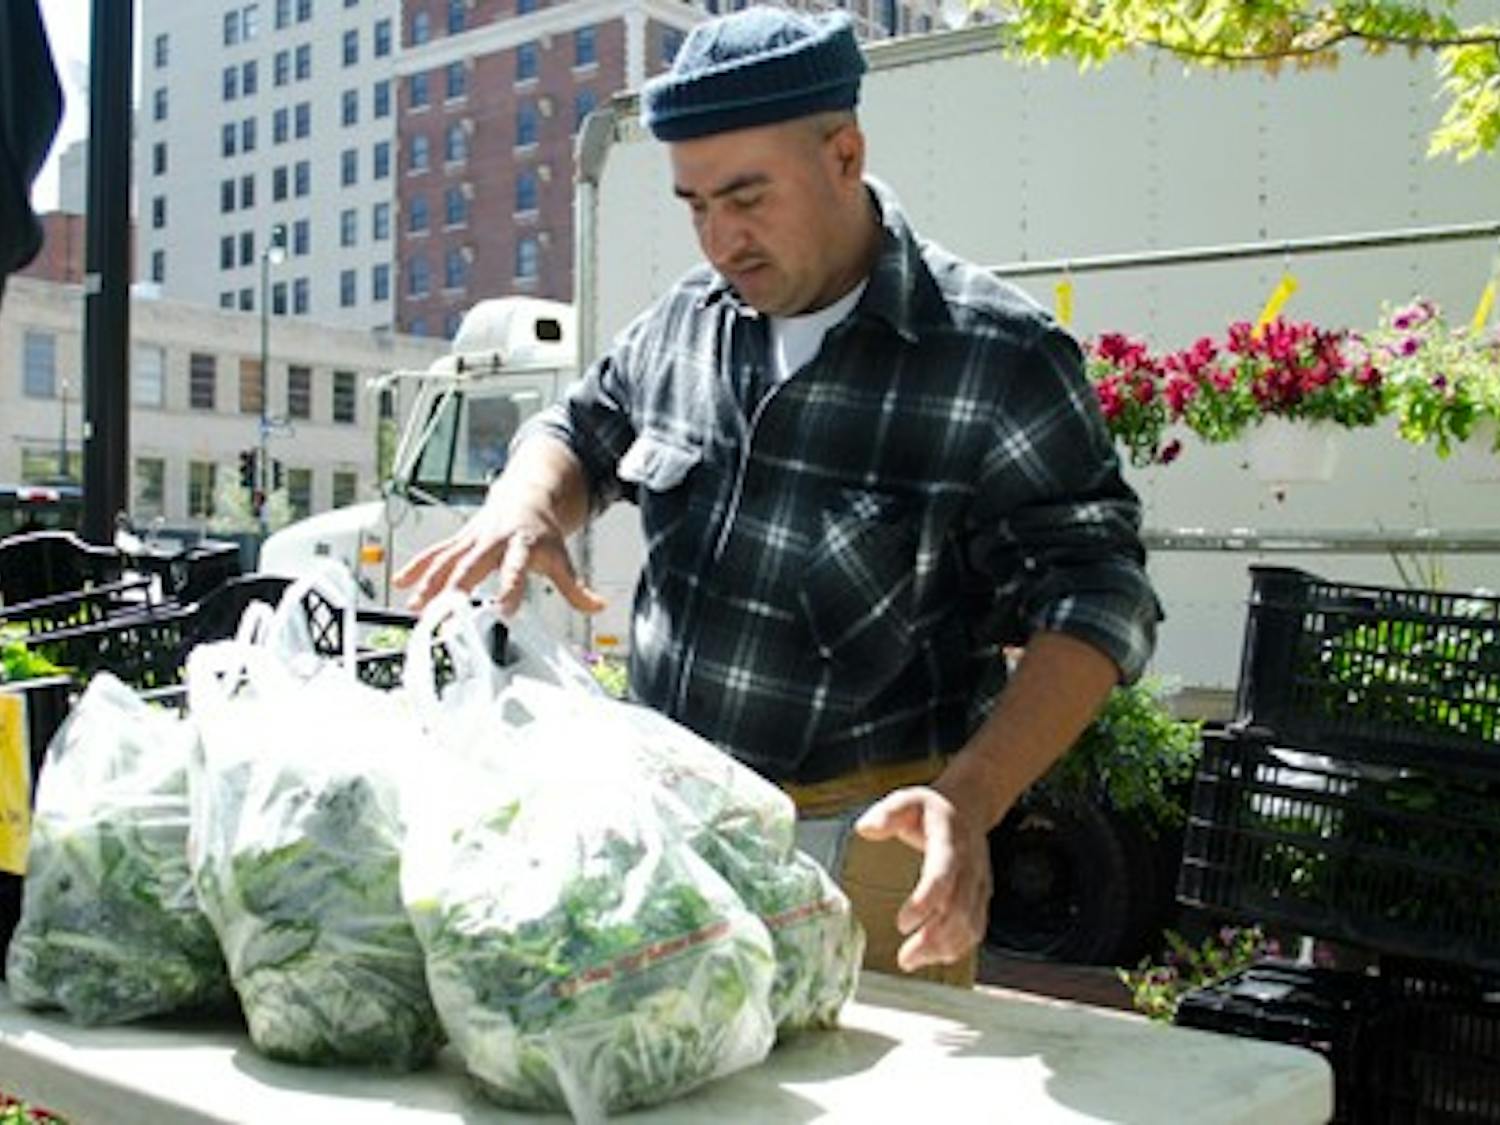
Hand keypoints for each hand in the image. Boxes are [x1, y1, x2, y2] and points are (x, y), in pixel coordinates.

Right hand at [392, 497, 604, 616]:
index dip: (511, 587)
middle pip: (472, 565)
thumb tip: (598, 607)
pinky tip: (401, 584)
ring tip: (415, 607)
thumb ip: (576, 588)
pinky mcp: (459, 540)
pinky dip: (417, 568)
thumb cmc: (541, 532)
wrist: (526, 496)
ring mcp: (473, 539)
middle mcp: (493, 540)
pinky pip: (434, 553)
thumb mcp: (562, 557)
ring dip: (429, 583)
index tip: (505, 610)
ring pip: (446, 560)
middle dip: (456, 588)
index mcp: (521, 545)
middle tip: (444, 613)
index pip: (516, 568)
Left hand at [854, 785, 992, 971]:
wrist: (969, 807)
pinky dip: (958, 947)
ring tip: (912, 961)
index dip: (926, 901)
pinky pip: (976, 927)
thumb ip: (886, 814)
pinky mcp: (981, 896)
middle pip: (958, 909)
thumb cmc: (931, 809)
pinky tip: (934, 956)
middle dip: (932, 938)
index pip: (943, 874)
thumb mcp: (906, 800)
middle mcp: (970, 865)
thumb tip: (865, 829)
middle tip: (904, 958)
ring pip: (970, 924)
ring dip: (943, 948)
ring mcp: (979, 882)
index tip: (902, 923)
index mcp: (950, 840)